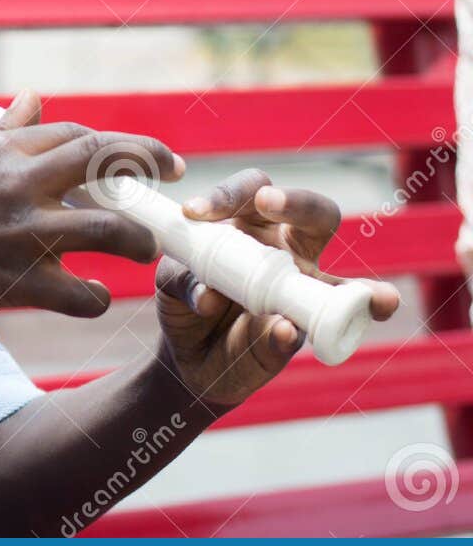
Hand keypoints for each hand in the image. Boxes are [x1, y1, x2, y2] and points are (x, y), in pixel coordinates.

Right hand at [0, 90, 184, 327]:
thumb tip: (35, 97)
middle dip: (150, 164)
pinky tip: (92, 298)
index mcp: (2, 153)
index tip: (153, 158)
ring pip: (111, 230)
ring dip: (138, 242)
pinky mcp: (18, 284)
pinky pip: (83, 294)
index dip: (126, 143)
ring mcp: (20, 235)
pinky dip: (96, 299)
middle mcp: (15, 185)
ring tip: (143, 250)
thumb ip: (2, 132)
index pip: (80, 134)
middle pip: (105, 158)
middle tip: (173, 182)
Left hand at [156, 168, 400, 411]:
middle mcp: (288, 251)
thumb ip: (183, 283)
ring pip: (344, 284)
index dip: (229, 193)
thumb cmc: (186, 302)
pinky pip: (330, 331)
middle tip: (266, 203)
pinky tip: (325, 327)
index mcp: (251, 225)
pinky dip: (339, 328)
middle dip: (298, 204)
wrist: (187, 355)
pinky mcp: (305, 333)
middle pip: (315, 215)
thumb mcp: (171, 285)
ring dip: (360, 290)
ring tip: (373, 296)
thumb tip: (211, 298)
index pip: (253, 191)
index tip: (194, 211)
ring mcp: (304, 294)